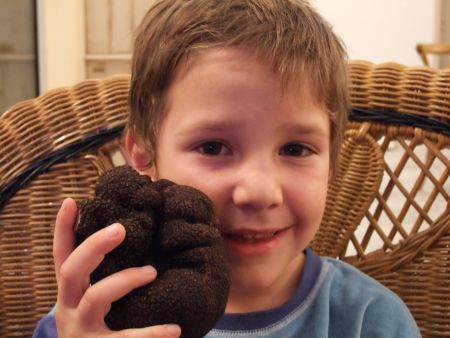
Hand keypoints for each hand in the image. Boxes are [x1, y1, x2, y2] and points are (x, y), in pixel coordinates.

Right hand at [53, 198, 181, 337]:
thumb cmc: (96, 324)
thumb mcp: (91, 297)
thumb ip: (101, 273)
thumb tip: (124, 234)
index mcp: (70, 290)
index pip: (62, 255)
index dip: (62, 229)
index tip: (71, 201)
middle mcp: (69, 307)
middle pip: (71, 270)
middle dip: (94, 245)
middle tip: (121, 229)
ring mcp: (81, 328)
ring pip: (96, 297)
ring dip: (125, 279)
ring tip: (152, 272)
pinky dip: (151, 334)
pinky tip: (174, 329)